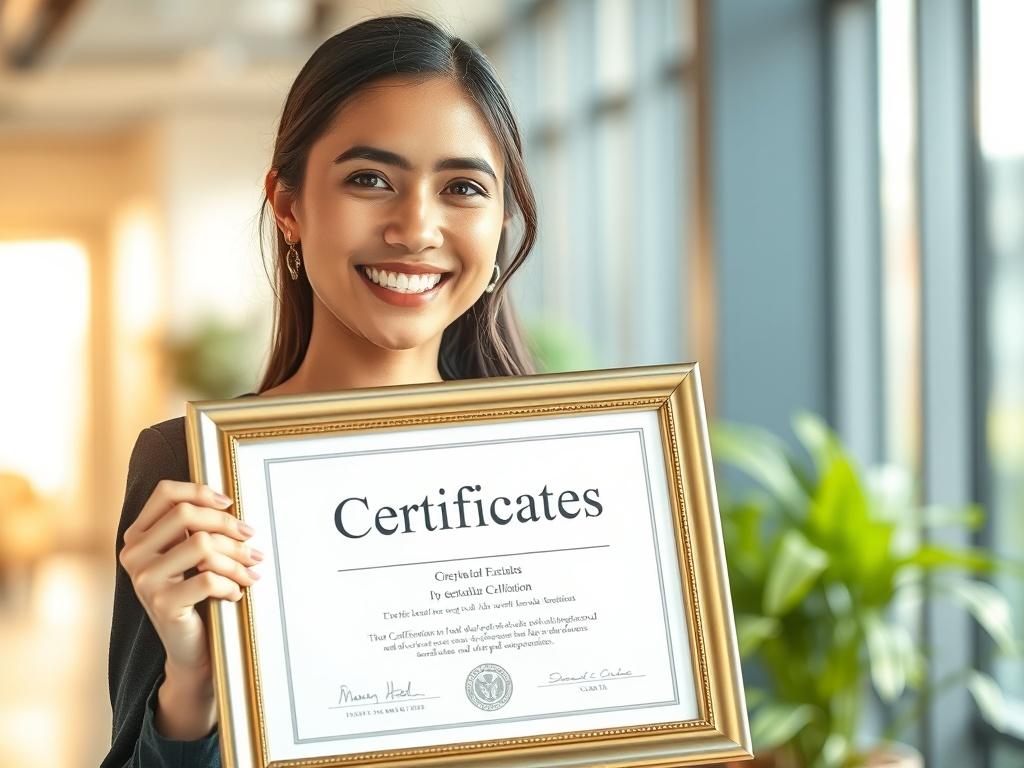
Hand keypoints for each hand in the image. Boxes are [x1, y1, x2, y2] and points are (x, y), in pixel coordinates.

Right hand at [119, 480, 261, 675]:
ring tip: (251, 570)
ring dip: (236, 557)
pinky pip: (209, 579)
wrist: (189, 648)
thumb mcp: (190, 556)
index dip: (200, 491)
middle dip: (227, 524)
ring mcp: (144, 580)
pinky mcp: (162, 603)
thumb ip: (196, 528)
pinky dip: (232, 584)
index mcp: (138, 536)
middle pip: (187, 514)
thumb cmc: (196, 595)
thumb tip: (229, 504)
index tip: (229, 504)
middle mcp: (134, 554)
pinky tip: (237, 593)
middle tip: (251, 538)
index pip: (166, 493)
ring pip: (202, 545)